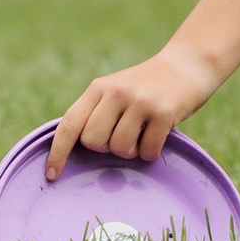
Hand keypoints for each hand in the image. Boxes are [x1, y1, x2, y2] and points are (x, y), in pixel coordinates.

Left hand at [45, 44, 220, 179]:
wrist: (187, 65)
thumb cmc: (147, 87)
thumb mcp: (116, 90)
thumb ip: (97, 112)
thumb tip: (75, 148)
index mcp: (98, 88)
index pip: (70, 124)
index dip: (58, 152)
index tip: (52, 175)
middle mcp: (115, 92)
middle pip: (93, 142)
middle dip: (106, 148)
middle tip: (124, 134)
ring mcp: (140, 102)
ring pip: (120, 148)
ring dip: (132, 150)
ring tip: (143, 132)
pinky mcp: (163, 112)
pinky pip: (147, 151)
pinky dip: (152, 151)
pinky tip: (159, 134)